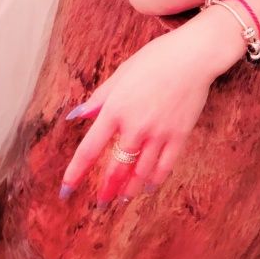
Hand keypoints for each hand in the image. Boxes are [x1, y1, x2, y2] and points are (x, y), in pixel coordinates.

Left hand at [59, 26, 213, 207]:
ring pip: (140, 173)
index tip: (65, 190)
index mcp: (116, 109)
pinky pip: (165, 166)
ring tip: (122, 199)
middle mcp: (135, 127)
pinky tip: (149, 187)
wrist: (194, 55)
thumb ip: (100, 97)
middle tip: (100, 203)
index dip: (75, 173)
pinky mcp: (179, 136)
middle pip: (115, 169)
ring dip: (129, 190)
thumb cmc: (157, 57)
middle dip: (105, 190)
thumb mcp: (122, 72)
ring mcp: (159, 134)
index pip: (89, 149)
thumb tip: (78, 115)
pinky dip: (155, 180)